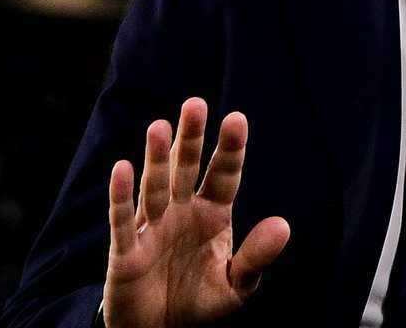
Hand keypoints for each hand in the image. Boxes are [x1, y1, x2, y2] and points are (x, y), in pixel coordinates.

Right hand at [102, 97, 290, 326]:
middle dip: (191, 138)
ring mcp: (152, 227)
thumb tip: (283, 226)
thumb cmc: (199, 302)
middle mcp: (182, 212)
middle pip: (187, 168)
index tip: (237, 119)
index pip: (223, 175)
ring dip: (157, 158)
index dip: (230, 149)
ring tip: (161, 126)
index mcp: (212, 214)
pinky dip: (121, 195)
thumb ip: (256, 256)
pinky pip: (122, 220)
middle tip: (196, 103)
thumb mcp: (236, 286)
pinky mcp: (125, 250)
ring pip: (156, 186)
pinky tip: (123, 168)